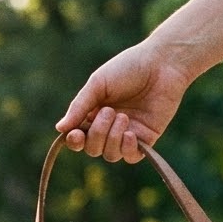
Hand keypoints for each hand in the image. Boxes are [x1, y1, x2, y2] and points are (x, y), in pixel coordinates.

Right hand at [55, 43, 192, 163]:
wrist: (162, 64)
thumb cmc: (128, 68)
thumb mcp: (98, 84)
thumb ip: (79, 106)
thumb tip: (60, 129)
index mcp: (93, 114)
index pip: (78, 138)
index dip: (74, 141)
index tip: (76, 134)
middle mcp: (108, 127)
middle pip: (92, 148)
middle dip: (97, 134)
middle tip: (109, 111)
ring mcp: (127, 134)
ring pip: (110, 155)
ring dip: (112, 138)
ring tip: (123, 116)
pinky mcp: (146, 138)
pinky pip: (130, 157)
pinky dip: (127, 149)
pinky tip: (130, 134)